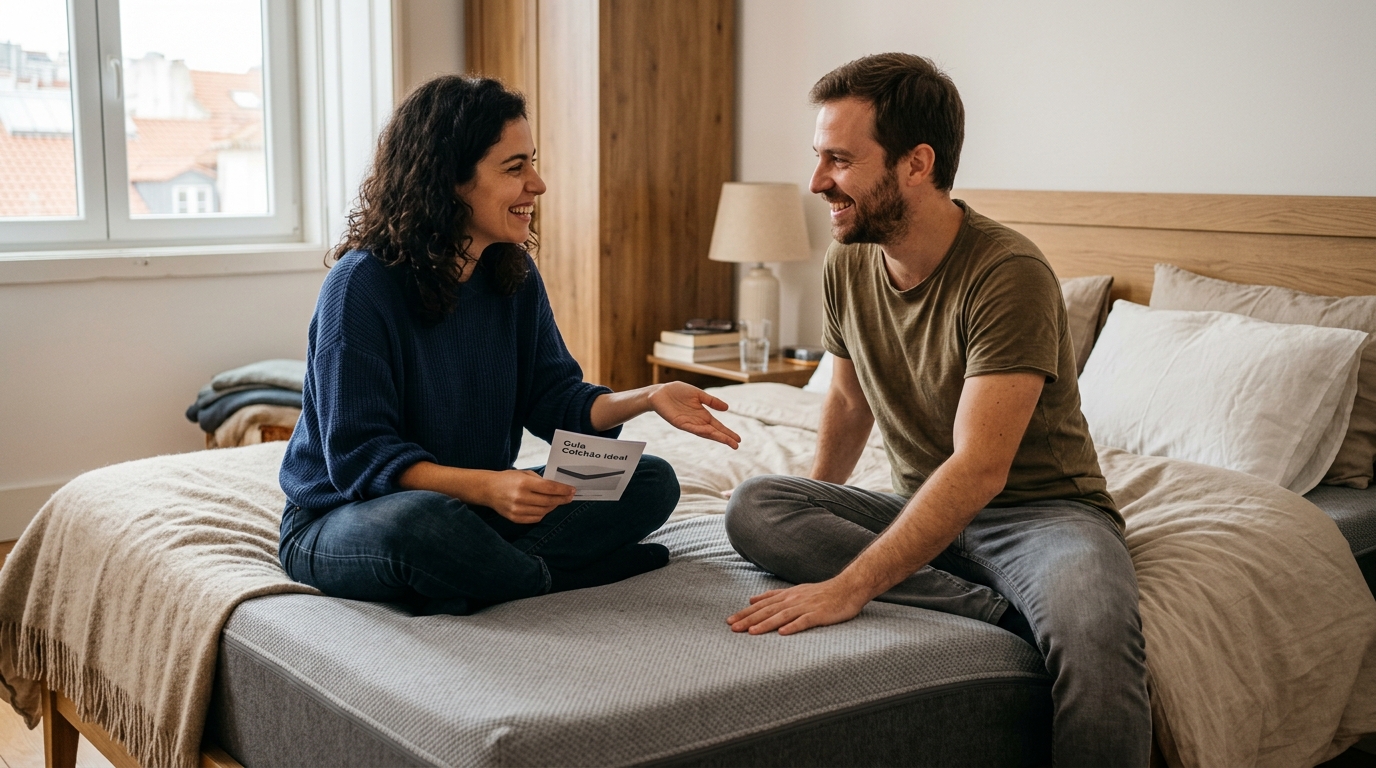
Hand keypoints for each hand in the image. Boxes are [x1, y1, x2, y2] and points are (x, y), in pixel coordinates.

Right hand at [479, 469, 575, 523]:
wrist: (488, 490)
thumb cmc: (508, 479)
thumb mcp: (524, 474)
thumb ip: (541, 481)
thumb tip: (559, 488)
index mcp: (523, 483)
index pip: (549, 488)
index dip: (563, 490)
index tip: (572, 490)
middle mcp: (520, 497)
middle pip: (549, 501)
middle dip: (562, 499)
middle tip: (570, 497)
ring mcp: (517, 510)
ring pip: (544, 511)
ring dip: (553, 506)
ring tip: (558, 501)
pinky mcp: (515, 518)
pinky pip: (535, 518)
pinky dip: (543, 513)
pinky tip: (546, 508)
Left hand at [648, 382, 740, 448]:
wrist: (660, 392)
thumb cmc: (677, 392)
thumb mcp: (698, 394)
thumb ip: (711, 401)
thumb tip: (727, 408)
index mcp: (703, 415)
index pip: (718, 426)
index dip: (727, 432)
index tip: (738, 439)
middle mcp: (697, 421)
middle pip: (714, 432)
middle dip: (725, 438)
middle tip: (736, 445)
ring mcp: (689, 423)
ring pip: (705, 432)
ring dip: (716, 437)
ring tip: (727, 441)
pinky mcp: (680, 423)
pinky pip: (692, 428)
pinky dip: (701, 430)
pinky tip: (710, 432)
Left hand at [726, 578, 869, 634]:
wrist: (848, 588)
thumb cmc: (821, 593)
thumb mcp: (795, 591)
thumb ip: (773, 596)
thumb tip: (751, 599)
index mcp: (787, 596)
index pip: (761, 605)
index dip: (745, 613)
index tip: (729, 621)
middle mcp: (793, 600)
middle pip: (767, 610)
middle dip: (749, 619)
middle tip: (732, 628)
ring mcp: (806, 607)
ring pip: (782, 616)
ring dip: (766, 624)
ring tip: (751, 632)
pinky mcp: (819, 614)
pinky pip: (804, 621)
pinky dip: (793, 626)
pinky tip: (783, 633)